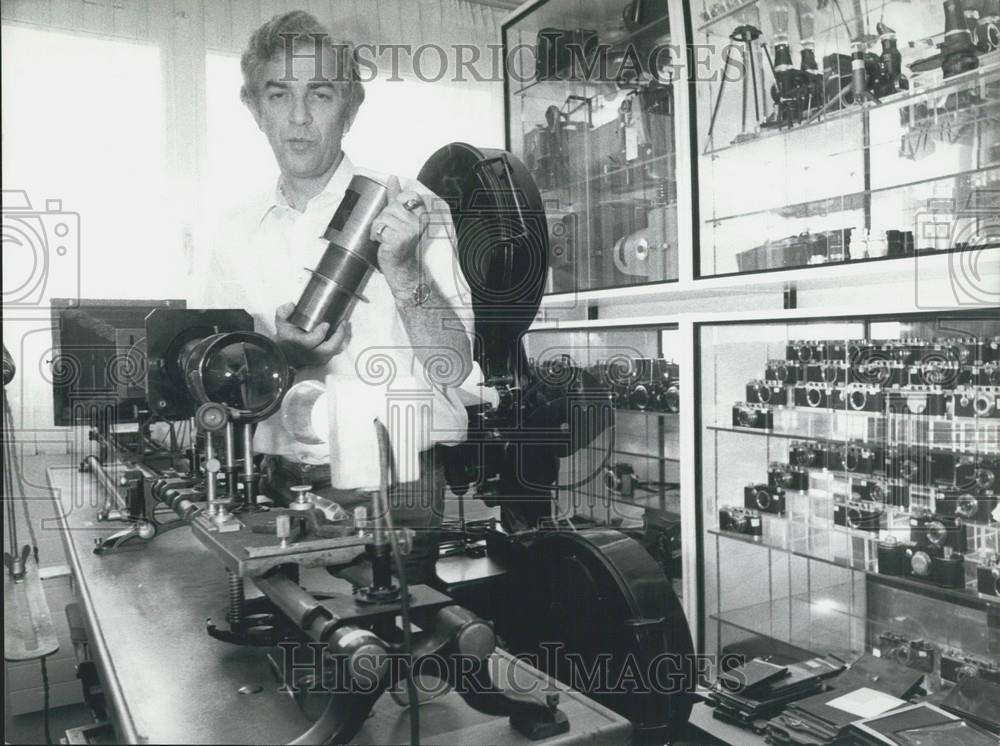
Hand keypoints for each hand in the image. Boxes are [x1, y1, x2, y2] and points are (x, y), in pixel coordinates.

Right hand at [273, 302, 349, 367]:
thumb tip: (291, 306)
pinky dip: (339, 341)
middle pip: (329, 348)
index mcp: (299, 344)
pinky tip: (340, 331)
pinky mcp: (323, 359)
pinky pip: (334, 351)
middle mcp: (310, 353)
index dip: (320, 333)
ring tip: (343, 325)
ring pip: (334, 350)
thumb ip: (283, 312)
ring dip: (341, 337)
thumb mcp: (281, 323)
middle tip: (342, 324)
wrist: (286, 353)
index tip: (326, 324)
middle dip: (338, 335)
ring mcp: (317, 357)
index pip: (311, 341)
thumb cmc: (286, 338)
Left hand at [370, 175, 427, 294]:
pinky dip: (376, 235)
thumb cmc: (399, 242)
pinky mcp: (398, 239)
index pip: (408, 196)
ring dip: (378, 227)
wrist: (400, 267)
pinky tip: (382, 242)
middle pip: (392, 206)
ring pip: (383, 217)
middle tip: (389, 230)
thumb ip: (397, 197)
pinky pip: (379, 228)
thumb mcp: (400, 217)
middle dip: (384, 217)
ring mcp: (409, 231)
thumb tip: (393, 179)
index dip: (397, 202)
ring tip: (384, 237)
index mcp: (422, 216)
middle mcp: (418, 223)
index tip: (396, 216)